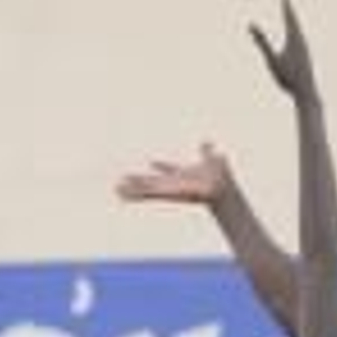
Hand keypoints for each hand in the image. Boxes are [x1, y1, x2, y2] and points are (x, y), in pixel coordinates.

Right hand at [115, 142, 231, 207]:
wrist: (219, 187)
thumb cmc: (217, 177)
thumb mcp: (210, 159)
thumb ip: (207, 151)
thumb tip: (208, 141)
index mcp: (183, 174)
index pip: (170, 169)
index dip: (163, 165)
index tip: (152, 161)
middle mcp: (174, 183)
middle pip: (153, 181)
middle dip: (139, 181)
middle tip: (125, 180)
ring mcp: (168, 189)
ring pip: (146, 188)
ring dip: (132, 188)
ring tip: (117, 188)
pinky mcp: (165, 193)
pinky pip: (147, 194)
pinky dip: (135, 194)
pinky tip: (122, 195)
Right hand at [248, 0, 318, 102]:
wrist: (307, 92)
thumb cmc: (288, 78)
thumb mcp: (272, 59)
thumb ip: (262, 42)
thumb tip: (251, 25)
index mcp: (293, 37)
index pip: (288, 14)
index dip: (285, 0)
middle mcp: (301, 39)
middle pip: (293, 17)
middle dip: (287, 3)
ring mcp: (304, 47)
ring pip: (297, 27)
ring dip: (291, 16)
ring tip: (288, 9)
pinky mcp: (305, 54)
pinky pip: (298, 36)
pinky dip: (294, 28)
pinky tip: (294, 33)